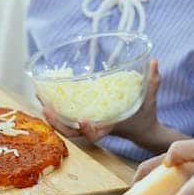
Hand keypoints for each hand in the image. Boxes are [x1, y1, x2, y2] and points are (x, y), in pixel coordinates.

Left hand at [42, 59, 160, 142]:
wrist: (142, 129)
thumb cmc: (145, 114)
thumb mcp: (149, 98)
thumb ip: (152, 80)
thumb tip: (153, 59)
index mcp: (111, 126)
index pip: (97, 134)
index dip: (88, 130)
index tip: (82, 120)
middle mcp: (97, 128)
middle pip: (72, 132)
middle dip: (57, 123)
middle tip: (45, 108)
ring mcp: (89, 126)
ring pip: (66, 128)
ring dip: (51, 117)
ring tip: (40, 100)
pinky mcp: (85, 121)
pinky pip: (67, 120)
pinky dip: (55, 112)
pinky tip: (45, 98)